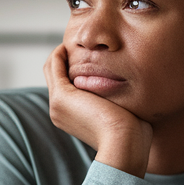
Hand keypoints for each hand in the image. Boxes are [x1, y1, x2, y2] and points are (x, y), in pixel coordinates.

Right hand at [43, 44, 152, 176]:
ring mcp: (58, 104)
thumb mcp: (122, 113)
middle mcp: (59, 111)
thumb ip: (117, 100)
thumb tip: (130, 89)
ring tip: (75, 39)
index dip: (70, 67)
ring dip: (61, 52)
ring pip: (52, 69)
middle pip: (53, 75)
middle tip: (76, 42)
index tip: (85, 53)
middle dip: (63, 56)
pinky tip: (73, 44)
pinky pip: (55, 66)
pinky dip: (61, 53)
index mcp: (70, 116)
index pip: (63, 85)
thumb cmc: (131, 135)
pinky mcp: (62, 96)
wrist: (124, 145)